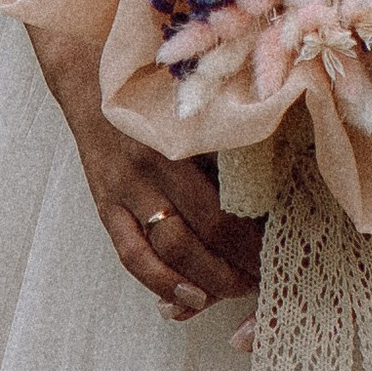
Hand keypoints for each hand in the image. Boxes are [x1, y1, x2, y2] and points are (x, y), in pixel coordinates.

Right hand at [31, 28, 264, 321]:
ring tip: (235, 290)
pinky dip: (159, 282)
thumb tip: (276, 174)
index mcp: (182, 137)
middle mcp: (152, 165)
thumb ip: (228, 132)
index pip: (228, 202)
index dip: (256, 236)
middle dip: (240, 263)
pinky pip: (131, 254)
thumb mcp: (196, 99)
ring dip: (207, 280)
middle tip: (266, 275)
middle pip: (205, 232)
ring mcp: (125, 188)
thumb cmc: (156, 83)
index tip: (282, 246)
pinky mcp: (105, 203)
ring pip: (170, 251)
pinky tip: (185, 298)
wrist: (90, 71)